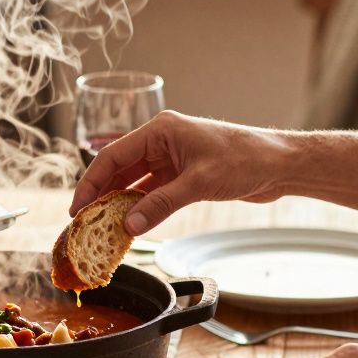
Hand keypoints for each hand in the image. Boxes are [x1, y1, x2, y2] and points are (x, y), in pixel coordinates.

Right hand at [70, 111, 291, 234]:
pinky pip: (152, 192)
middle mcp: (162, 141)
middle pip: (120, 169)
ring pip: (135, 182)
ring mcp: (173, 158)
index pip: (113, 156)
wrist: (280, 165)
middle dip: (101, 195)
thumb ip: (161, 204)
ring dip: (120, 203)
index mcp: (161, 130)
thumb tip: (128, 225)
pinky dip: (141, 208)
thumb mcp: (199, 183)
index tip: (77, 208)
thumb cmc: (246, 160)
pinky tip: (130, 224)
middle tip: (83, 222)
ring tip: (102, 227)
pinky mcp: (184, 175)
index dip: (91, 182)